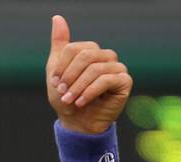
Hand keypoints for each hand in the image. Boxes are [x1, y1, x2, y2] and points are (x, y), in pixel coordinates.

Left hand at [46, 14, 132, 134]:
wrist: (77, 124)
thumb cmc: (67, 100)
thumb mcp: (56, 72)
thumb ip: (59, 45)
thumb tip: (57, 17)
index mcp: (91, 51)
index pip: (75, 48)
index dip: (62, 66)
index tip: (55, 83)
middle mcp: (106, 56)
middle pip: (86, 56)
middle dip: (70, 77)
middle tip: (62, 93)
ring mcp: (117, 67)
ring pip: (95, 69)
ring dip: (78, 87)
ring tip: (70, 101)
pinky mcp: (124, 81)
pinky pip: (106, 80)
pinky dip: (90, 92)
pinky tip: (81, 102)